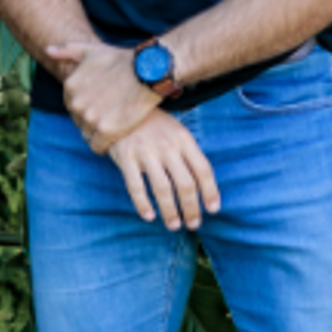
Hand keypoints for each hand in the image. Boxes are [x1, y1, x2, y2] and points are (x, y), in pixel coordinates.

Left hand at [46, 38, 156, 153]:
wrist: (148, 72)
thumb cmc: (121, 60)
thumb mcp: (91, 50)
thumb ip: (66, 50)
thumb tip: (47, 50)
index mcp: (70, 86)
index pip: (71, 104)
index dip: (86, 105)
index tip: (99, 104)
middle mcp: (76, 103)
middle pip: (78, 119)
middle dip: (91, 118)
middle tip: (108, 114)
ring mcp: (91, 118)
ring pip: (87, 133)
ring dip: (98, 132)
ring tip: (113, 124)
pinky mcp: (107, 131)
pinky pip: (98, 146)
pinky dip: (104, 145)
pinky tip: (114, 139)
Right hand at [106, 113, 220, 232]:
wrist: (119, 106)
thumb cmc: (154, 125)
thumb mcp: (176, 132)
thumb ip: (189, 154)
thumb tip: (204, 188)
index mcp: (183, 139)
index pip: (203, 170)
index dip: (210, 192)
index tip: (212, 210)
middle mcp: (167, 146)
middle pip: (185, 184)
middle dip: (191, 208)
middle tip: (193, 224)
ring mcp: (145, 151)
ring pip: (162, 189)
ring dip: (170, 211)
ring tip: (174, 225)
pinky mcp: (125, 157)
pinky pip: (136, 186)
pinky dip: (143, 204)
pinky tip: (149, 216)